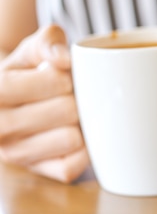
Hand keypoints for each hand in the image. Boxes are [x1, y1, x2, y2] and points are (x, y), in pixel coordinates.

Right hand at [0, 25, 88, 181]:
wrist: (15, 101)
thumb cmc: (29, 70)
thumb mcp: (33, 48)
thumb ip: (48, 42)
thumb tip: (63, 60)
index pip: (53, 82)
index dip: (69, 76)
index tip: (66, 75)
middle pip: (68, 110)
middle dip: (79, 98)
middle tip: (74, 96)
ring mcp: (15, 155)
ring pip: (73, 139)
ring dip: (83, 124)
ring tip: (74, 114)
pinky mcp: (36, 172)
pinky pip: (73, 165)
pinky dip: (84, 151)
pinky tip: (76, 135)